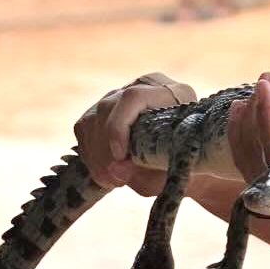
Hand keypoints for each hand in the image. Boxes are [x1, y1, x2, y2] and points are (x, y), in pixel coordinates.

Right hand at [74, 72, 195, 194]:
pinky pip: (84, 127)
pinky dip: (89, 153)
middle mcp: (148, 87)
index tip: (119, 157)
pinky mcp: (106, 108)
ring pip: (92, 119)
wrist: (185, 165)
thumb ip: (147, 174)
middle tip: (114, 179)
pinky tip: (103, 172)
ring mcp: (125, 94)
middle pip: (108, 107)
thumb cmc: (184, 168)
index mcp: (175, 94)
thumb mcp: (173, 175)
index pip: (134, 97)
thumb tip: (115, 170)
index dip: (119, 127)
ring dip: (95, 155)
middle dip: (104, 149)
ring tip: (111, 180)